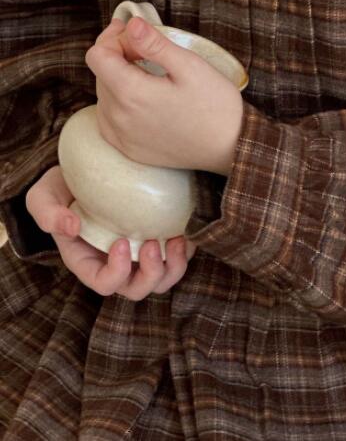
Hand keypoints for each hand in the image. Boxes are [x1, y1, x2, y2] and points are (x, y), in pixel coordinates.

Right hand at [26, 165, 196, 299]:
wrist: (93, 168)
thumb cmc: (64, 186)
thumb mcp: (44, 196)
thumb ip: (47, 212)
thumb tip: (70, 228)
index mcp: (88, 262)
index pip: (105, 284)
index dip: (116, 272)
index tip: (122, 242)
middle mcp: (117, 264)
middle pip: (138, 289)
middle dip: (151, 273)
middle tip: (153, 243)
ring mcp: (141, 254)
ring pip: (163, 280)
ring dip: (174, 266)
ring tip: (177, 239)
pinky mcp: (161, 239)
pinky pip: (180, 257)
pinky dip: (188, 250)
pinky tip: (188, 229)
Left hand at [84, 16, 243, 174]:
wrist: (231, 147)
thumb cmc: (216, 105)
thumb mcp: (191, 66)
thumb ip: (155, 43)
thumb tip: (131, 23)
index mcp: (131, 93)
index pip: (97, 55)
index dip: (113, 38)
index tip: (133, 32)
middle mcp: (117, 117)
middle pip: (100, 74)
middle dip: (118, 56)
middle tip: (147, 49)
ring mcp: (121, 137)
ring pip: (104, 95)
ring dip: (119, 79)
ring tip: (149, 74)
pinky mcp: (128, 149)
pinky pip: (109, 119)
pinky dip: (120, 103)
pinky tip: (143, 100)